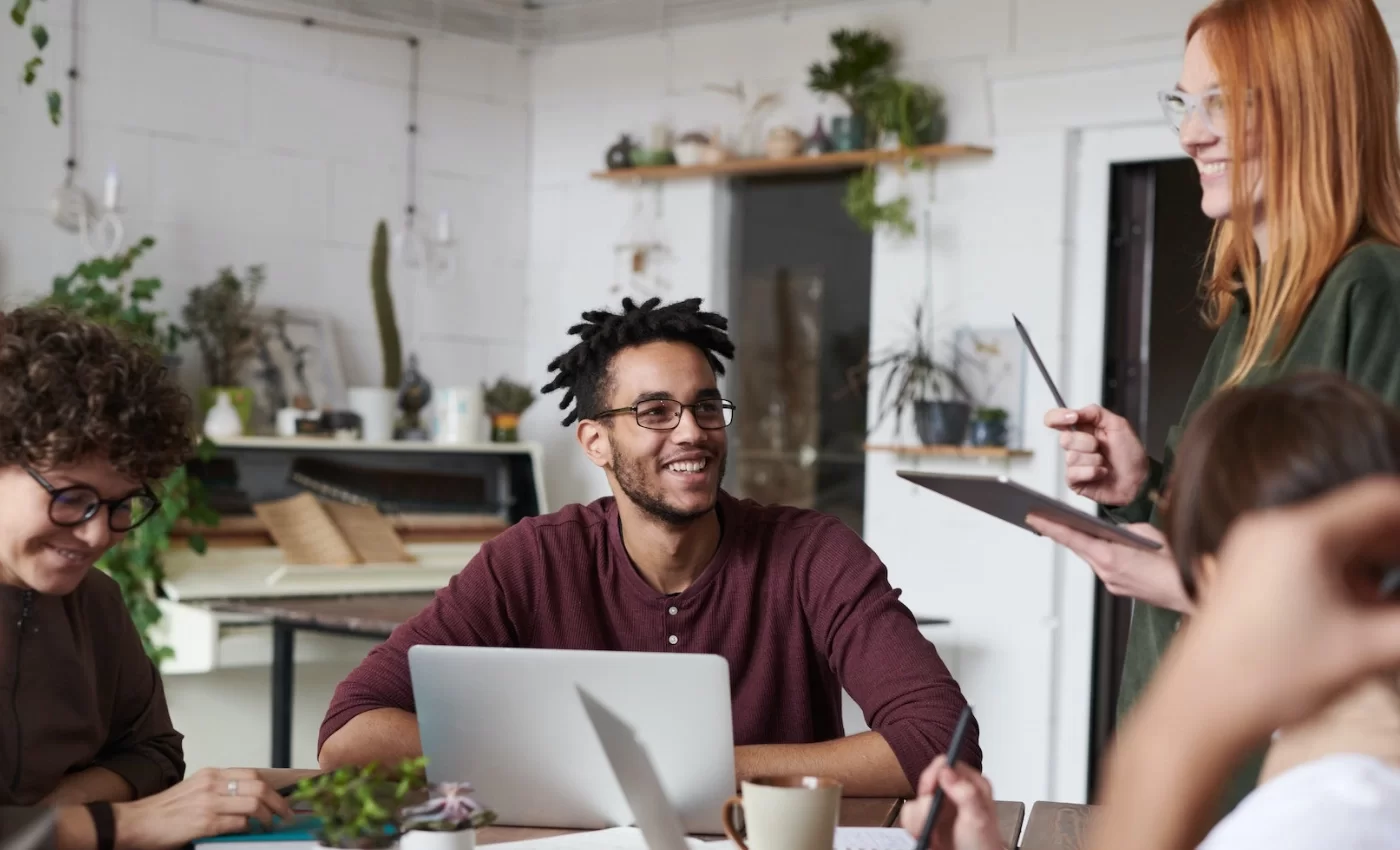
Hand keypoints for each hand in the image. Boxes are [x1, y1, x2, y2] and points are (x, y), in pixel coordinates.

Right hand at [113, 768, 292, 849]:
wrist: (135, 823)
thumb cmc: (163, 811)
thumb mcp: (194, 790)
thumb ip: (219, 791)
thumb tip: (246, 801)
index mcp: (211, 774)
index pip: (252, 775)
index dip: (272, 788)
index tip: (281, 799)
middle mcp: (212, 784)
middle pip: (259, 787)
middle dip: (278, 803)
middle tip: (285, 815)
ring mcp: (209, 803)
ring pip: (253, 804)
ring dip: (267, 817)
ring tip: (269, 826)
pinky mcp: (205, 822)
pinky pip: (238, 823)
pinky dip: (248, 829)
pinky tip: (248, 833)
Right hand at [900, 757, 1003, 849]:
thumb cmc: (983, 845)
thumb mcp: (978, 818)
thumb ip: (965, 793)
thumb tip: (946, 770)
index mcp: (970, 784)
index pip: (946, 764)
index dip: (935, 774)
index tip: (931, 789)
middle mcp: (953, 791)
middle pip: (926, 781)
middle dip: (924, 802)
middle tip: (930, 815)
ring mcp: (940, 806)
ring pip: (915, 799)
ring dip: (919, 818)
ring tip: (933, 832)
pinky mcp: (928, 819)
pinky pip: (909, 814)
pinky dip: (915, 827)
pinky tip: (929, 836)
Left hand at [1025, 517, 1190, 612]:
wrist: (1194, 592)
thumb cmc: (1176, 562)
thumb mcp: (1148, 534)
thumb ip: (1125, 530)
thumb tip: (1114, 531)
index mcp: (1109, 556)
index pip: (1072, 537)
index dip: (1050, 526)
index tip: (1033, 516)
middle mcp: (1106, 572)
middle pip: (1079, 547)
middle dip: (1063, 531)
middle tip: (1043, 516)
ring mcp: (1113, 583)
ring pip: (1092, 557)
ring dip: (1084, 543)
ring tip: (1069, 526)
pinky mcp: (1121, 588)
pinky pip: (1105, 567)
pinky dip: (1101, 554)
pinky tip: (1103, 545)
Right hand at [1043, 405, 1148, 505]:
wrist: (1139, 480)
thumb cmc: (1131, 454)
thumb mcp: (1118, 425)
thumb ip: (1095, 413)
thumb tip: (1073, 412)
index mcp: (1083, 429)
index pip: (1055, 419)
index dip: (1057, 417)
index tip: (1072, 418)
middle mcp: (1075, 445)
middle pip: (1064, 438)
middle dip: (1087, 443)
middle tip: (1101, 447)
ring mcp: (1073, 463)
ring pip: (1071, 457)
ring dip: (1094, 460)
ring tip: (1105, 463)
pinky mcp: (1074, 480)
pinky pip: (1074, 473)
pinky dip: (1092, 472)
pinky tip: (1102, 473)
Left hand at [1168, 476, 1399, 732]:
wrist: (1197, 710)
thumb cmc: (1272, 677)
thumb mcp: (1367, 649)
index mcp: (1300, 532)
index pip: (1382, 499)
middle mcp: (1271, 529)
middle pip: (1360, 519)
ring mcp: (1253, 549)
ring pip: (1336, 542)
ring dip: (1379, 562)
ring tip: (1390, 601)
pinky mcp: (1246, 573)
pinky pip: (1310, 558)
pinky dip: (1348, 575)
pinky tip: (1372, 606)